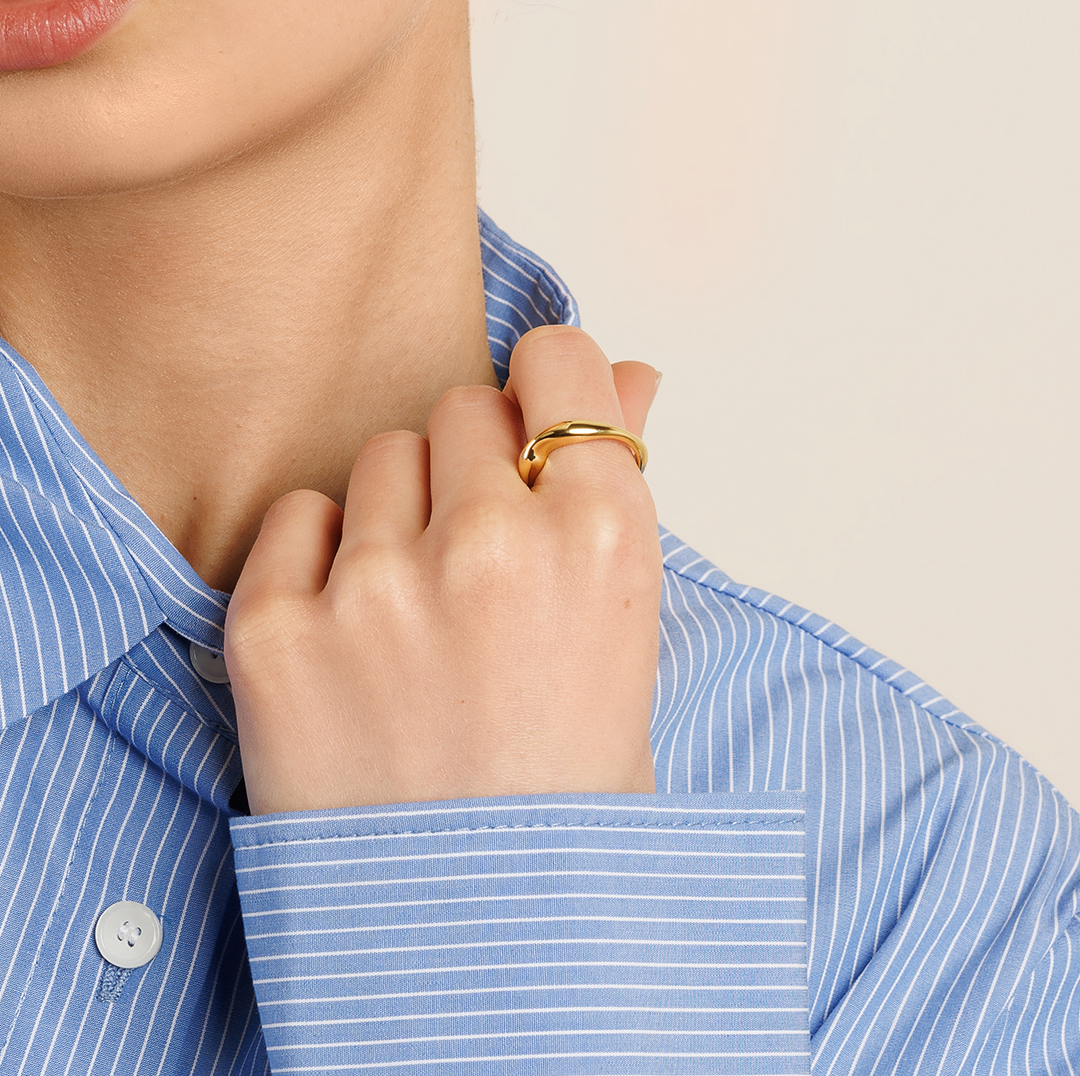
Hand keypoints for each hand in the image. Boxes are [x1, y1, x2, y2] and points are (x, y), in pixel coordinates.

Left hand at [225, 326, 662, 814]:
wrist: (484, 935)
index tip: (531, 415)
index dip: (546, 383)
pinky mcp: (279, 632)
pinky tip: (355, 635)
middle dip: (472, 466)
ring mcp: (380, 590)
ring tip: (420, 615)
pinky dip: (322, 558)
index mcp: (601, 542)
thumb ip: (618, 487)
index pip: (561, 366)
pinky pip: (297, 516)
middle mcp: (494, 548)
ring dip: (401, 513)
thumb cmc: (566, 786)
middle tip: (479, 558)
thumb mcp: (625, 636)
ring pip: (382, 457)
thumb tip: (631, 378)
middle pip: (462, 411)